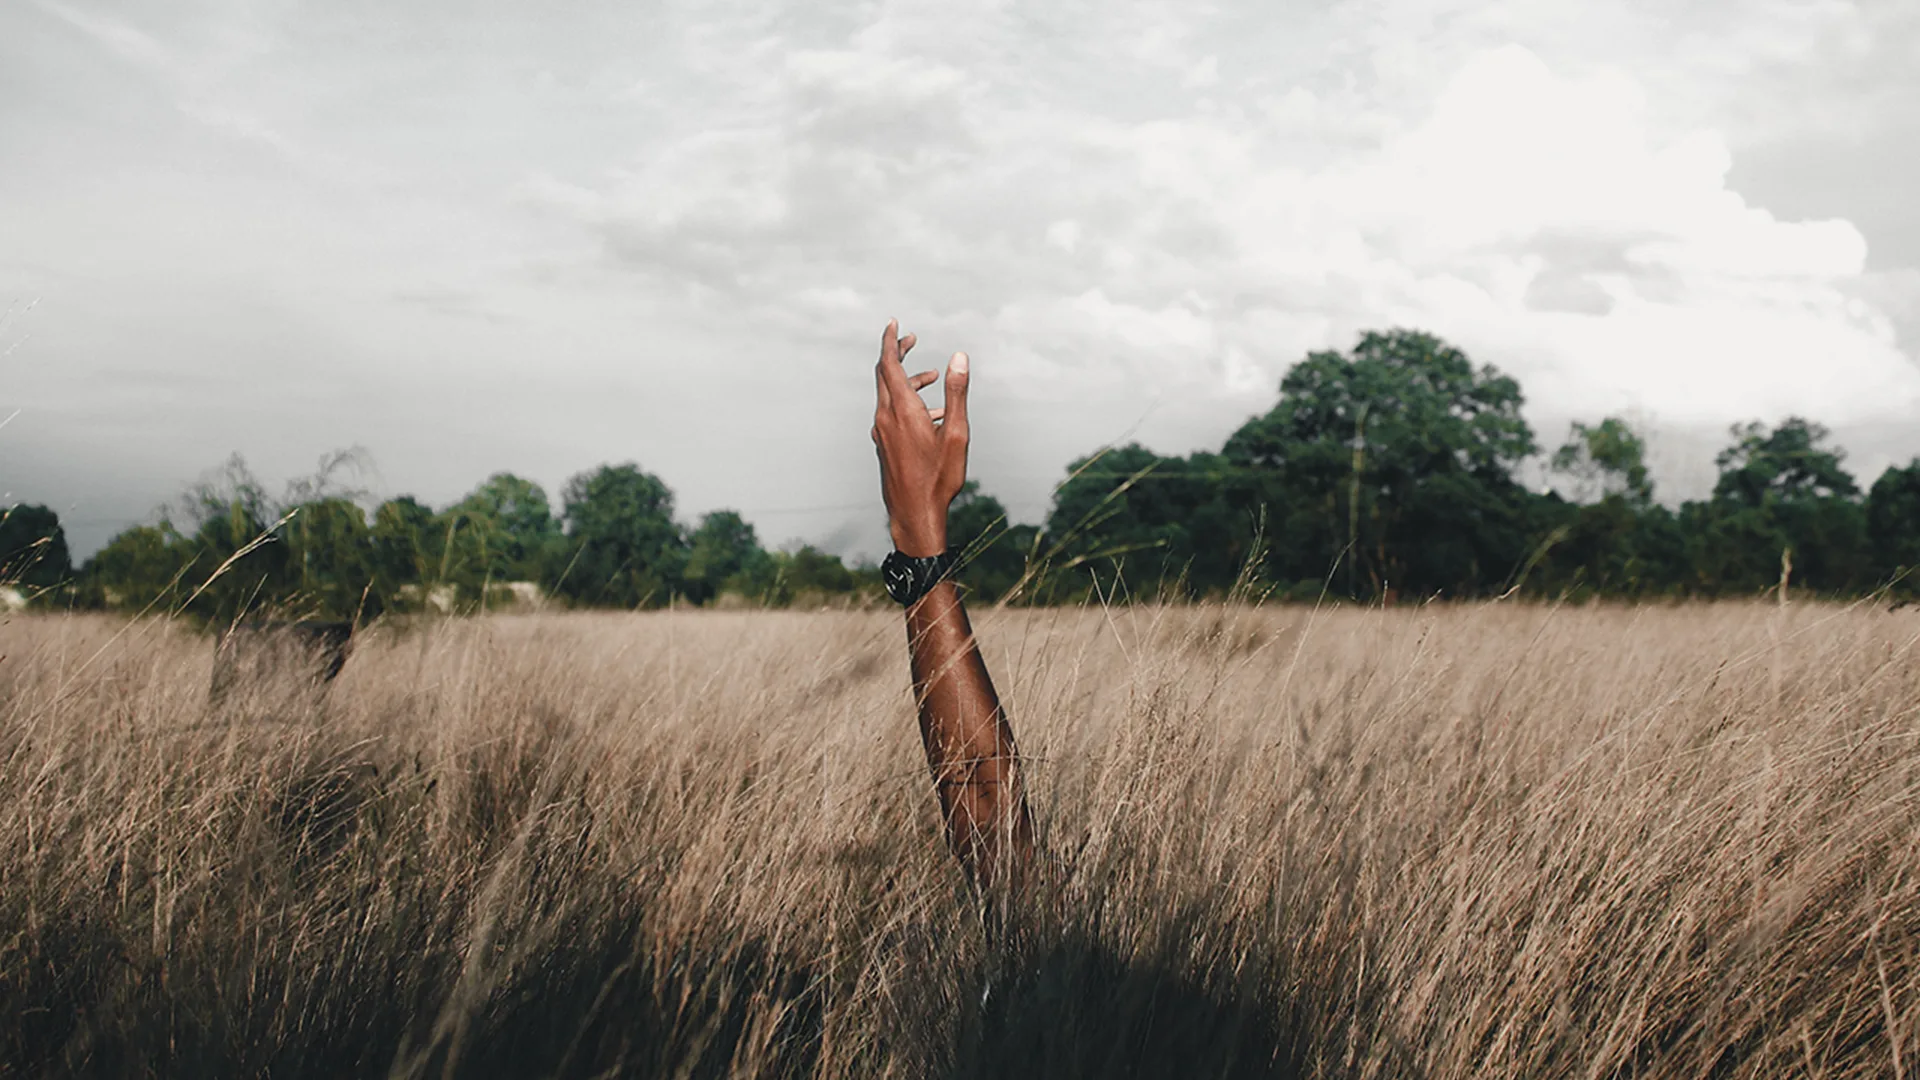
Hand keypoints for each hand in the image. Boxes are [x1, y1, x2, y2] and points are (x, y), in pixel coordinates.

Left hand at [871, 319, 968, 556]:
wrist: (915, 515)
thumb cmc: (939, 478)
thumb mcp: (957, 434)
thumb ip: (956, 392)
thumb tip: (959, 357)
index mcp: (902, 410)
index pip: (889, 364)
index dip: (891, 341)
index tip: (894, 323)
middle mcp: (886, 418)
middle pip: (884, 375)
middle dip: (897, 354)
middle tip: (913, 340)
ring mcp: (882, 433)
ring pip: (889, 395)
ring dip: (909, 381)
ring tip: (933, 379)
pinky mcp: (884, 445)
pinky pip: (891, 413)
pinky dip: (907, 402)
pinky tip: (930, 414)